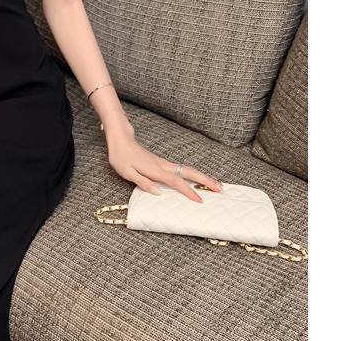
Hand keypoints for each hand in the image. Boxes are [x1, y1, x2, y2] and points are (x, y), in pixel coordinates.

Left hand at [104, 119, 221, 204]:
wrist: (121, 140)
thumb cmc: (121, 157)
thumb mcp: (127, 173)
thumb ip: (143, 182)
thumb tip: (158, 192)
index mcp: (155, 170)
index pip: (176, 182)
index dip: (188, 191)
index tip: (199, 200)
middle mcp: (163, 165)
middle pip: (189, 172)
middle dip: (206, 180)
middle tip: (220, 189)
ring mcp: (165, 163)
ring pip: (188, 170)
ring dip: (203, 177)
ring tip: (216, 185)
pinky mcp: (164, 163)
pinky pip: (183, 170)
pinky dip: (194, 175)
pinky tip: (199, 180)